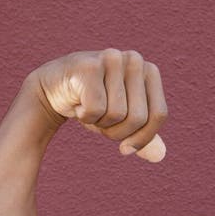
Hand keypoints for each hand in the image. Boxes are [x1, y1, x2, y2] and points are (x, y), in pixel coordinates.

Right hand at [29, 49, 167, 162]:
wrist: (54, 88)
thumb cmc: (93, 103)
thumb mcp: (122, 121)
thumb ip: (142, 135)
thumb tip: (160, 156)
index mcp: (150, 71)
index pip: (159, 114)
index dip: (143, 138)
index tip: (125, 149)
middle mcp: (135, 60)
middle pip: (138, 118)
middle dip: (117, 132)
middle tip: (101, 120)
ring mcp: (112, 59)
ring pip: (117, 114)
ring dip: (99, 122)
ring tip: (89, 107)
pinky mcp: (89, 66)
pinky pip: (96, 109)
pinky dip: (85, 116)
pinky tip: (77, 102)